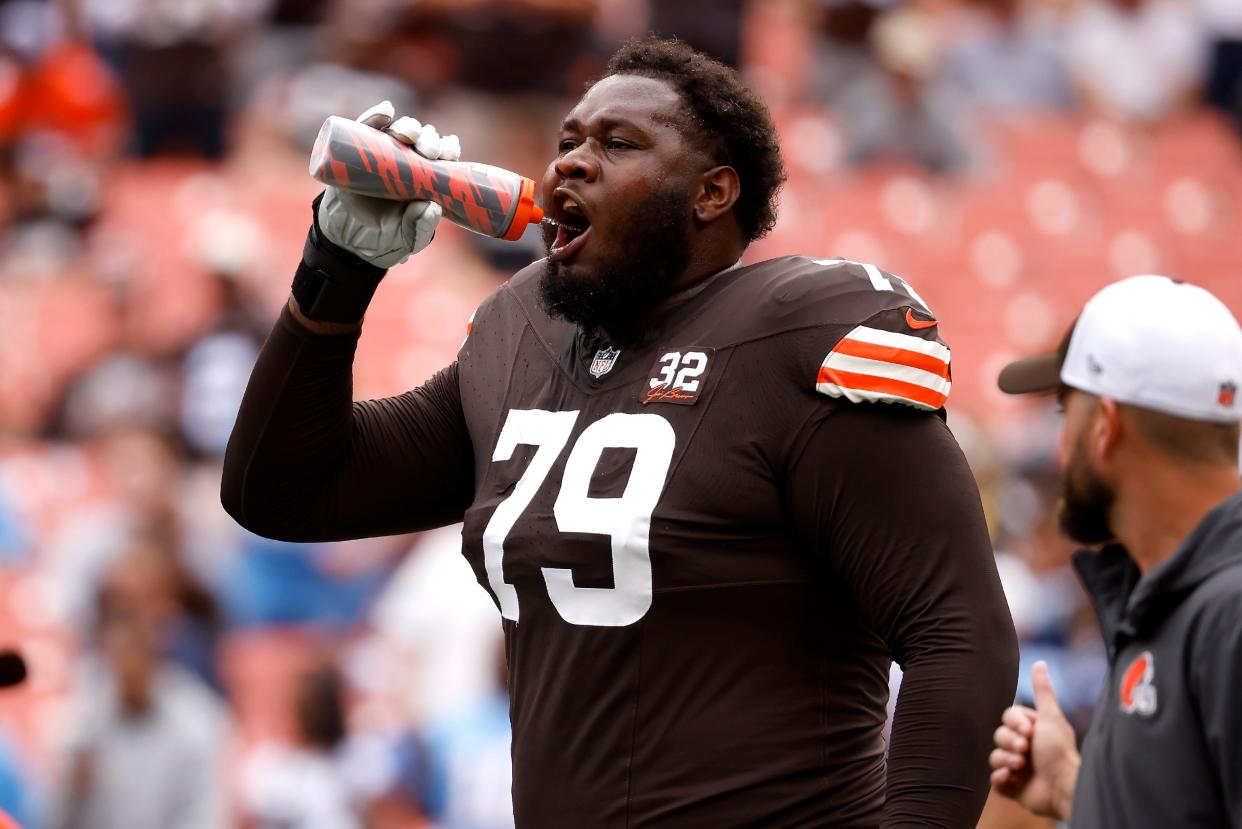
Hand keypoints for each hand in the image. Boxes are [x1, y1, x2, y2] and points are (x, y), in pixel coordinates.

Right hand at [315, 101, 461, 268]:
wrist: (348, 241)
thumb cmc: (386, 238)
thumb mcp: (408, 238)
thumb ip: (420, 226)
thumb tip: (432, 207)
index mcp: (426, 176)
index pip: (443, 155)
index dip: (448, 149)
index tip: (449, 153)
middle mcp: (407, 159)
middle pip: (423, 139)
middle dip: (430, 139)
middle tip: (429, 150)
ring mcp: (382, 152)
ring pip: (399, 130)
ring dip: (407, 126)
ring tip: (408, 133)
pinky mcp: (357, 149)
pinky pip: (367, 128)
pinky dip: (376, 116)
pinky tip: (385, 111)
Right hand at [989, 661, 1080, 819]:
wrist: (1063, 788)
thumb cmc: (1059, 751)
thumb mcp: (1050, 717)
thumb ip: (1042, 691)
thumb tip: (1040, 662)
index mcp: (1033, 730)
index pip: (1008, 718)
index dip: (1014, 723)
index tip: (1028, 731)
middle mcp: (1024, 747)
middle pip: (998, 735)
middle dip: (1009, 742)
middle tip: (1024, 749)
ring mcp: (1018, 768)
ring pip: (994, 756)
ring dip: (1005, 760)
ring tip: (1020, 767)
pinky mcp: (1013, 787)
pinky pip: (995, 779)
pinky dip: (1001, 779)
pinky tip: (1011, 778)